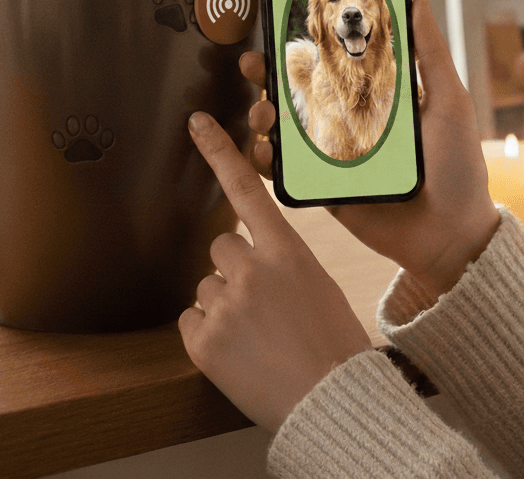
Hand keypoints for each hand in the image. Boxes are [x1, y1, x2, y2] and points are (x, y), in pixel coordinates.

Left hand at [179, 111, 371, 431]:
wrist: (329, 399)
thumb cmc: (333, 342)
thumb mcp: (318, 285)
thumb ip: (283, 262)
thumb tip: (252, 259)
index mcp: (288, 250)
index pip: (249, 190)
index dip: (220, 154)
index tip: (196, 124)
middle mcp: (252, 269)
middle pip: (221, 247)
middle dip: (233, 269)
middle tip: (261, 304)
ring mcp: (224, 304)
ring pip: (206, 286)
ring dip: (222, 305)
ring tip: (256, 334)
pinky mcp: (202, 341)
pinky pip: (191, 321)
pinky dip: (208, 335)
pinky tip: (238, 351)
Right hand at [244, 0, 499, 299]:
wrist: (451, 236)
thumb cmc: (458, 166)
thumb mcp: (448, 102)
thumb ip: (430, 54)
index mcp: (380, 97)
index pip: (337, 61)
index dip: (309, 43)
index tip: (284, 21)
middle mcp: (353, 121)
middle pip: (302, 91)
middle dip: (271, 75)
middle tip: (254, 63)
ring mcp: (337, 156)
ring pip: (287, 128)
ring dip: (263, 114)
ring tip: (261, 110)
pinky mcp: (326, 189)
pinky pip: (288, 172)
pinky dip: (266, 160)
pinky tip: (262, 149)